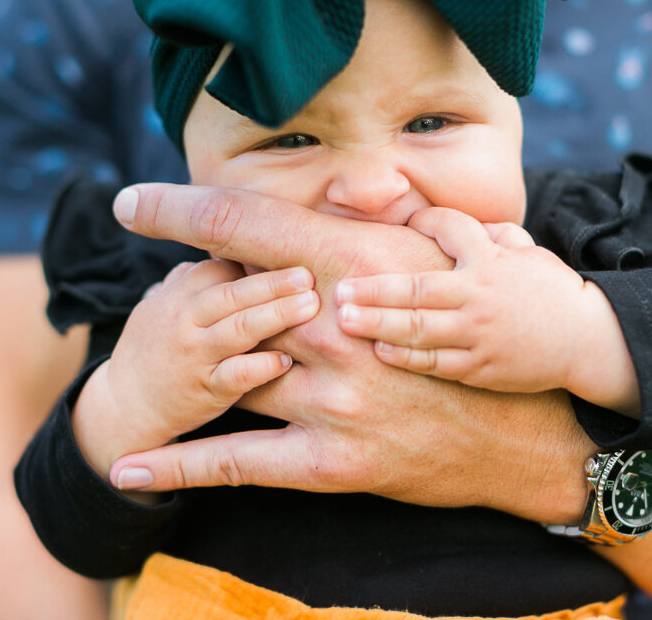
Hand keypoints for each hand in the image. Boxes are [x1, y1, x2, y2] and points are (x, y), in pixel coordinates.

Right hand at [71, 259, 318, 479]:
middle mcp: (184, 321)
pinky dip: (262, 366)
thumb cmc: (154, 349)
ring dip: (277, 315)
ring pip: (238, 329)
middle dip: (274, 281)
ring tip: (311, 304)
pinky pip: (236, 376)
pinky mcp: (206, 391)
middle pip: (233, 293)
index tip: (293, 251)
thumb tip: (229, 250)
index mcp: (177, 295)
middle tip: (310, 273)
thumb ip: (193, 280)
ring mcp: (195, 356)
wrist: (126, 406)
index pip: (219, 267)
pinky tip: (287, 360)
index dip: (256, 260)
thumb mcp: (160, 306)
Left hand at [109, 184, 598, 522]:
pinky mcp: (331, 462)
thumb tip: (348, 184)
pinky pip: (238, 462)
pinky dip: (178, 463)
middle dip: (187, 292)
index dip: (177, 210)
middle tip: (159, 289)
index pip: (247, 226)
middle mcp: (339, 330)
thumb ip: (389, 216)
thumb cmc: (482, 325)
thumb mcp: (447, 254)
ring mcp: (334, 401)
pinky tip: (128, 467)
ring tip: (152, 357)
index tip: (128, 201)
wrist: (524, 429)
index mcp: (360, 266)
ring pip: (228, 372)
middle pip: (227, 299)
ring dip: (192, 362)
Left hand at [333, 207, 639, 413]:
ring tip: (345, 319)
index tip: (401, 225)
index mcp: (491, 260)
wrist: (587, 341)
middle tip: (340, 289)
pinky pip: (436, 363)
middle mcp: (481, 296)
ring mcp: (479, 335)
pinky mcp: (480, 368)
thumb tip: (450, 222)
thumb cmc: (549, 291)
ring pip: (420, 329)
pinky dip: (407, 358)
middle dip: (375, 289)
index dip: (423, 221)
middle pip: (417, 288)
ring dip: (379, 324)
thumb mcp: (527, 253)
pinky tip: (380, 351)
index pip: (449, 229)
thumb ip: (489, 235)